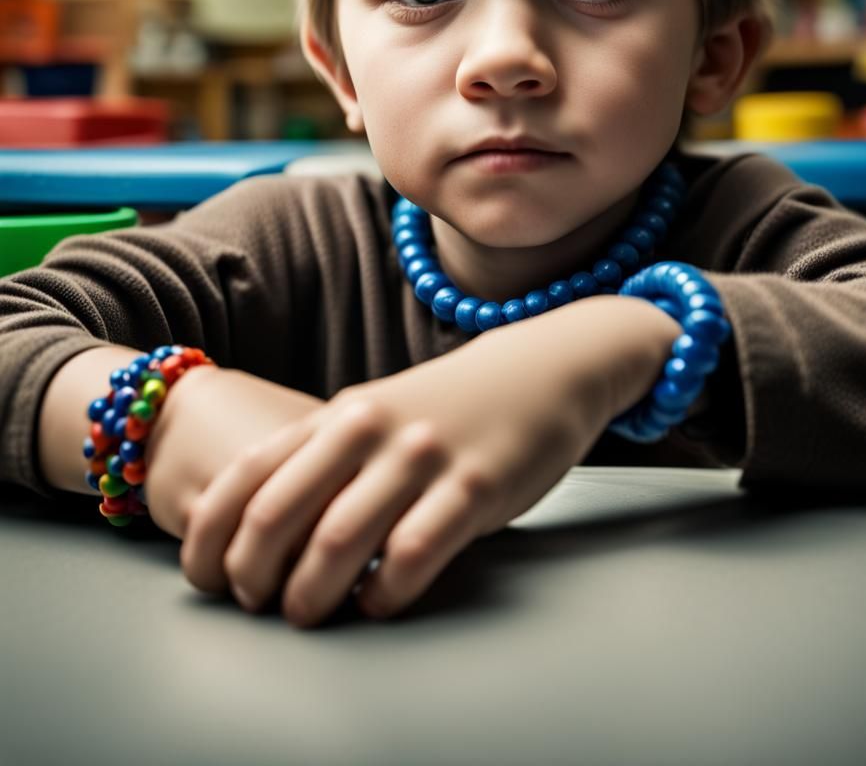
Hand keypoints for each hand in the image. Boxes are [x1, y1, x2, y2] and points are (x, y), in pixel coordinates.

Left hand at [178, 300, 645, 627]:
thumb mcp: (379, 413)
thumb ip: (327, 456)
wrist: (541, 371)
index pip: (247, 474)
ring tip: (310, 614)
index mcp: (341, 413)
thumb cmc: (451, 406)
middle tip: (257, 604)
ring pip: (340, 539)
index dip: (211, 534)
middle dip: (251, 574)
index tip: (205, 577)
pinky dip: (384, 592)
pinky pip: (414, 552)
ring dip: (311, 594)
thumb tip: (262, 531)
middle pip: (278, 512)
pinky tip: (380, 600)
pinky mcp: (476, 485)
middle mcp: (372, 429)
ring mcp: (423, 456)